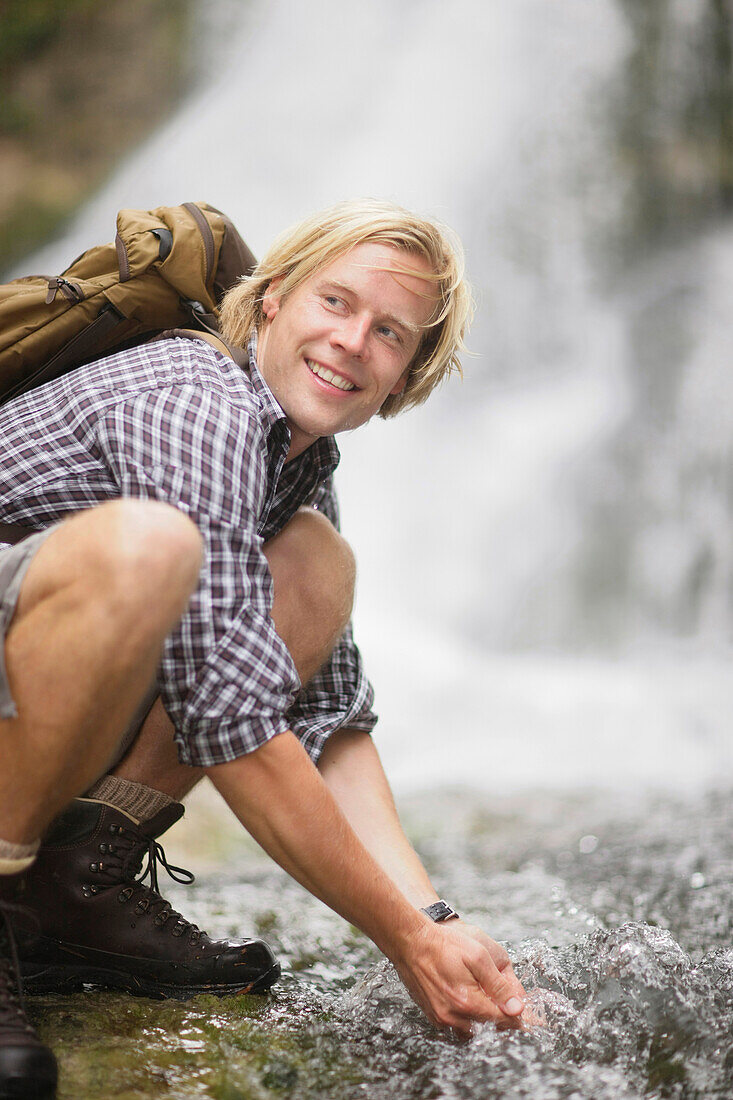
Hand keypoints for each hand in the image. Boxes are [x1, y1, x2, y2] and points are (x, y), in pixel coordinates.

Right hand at [391, 916, 528, 1035]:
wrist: (410, 941)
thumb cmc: (444, 945)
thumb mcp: (478, 957)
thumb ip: (498, 985)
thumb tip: (516, 1008)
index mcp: (467, 1003)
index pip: (503, 1021)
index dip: (518, 1016)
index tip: (530, 1016)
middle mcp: (453, 1017)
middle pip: (489, 1028)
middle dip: (503, 1018)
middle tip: (511, 1005)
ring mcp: (441, 1019)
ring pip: (474, 1030)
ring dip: (486, 1019)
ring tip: (492, 1001)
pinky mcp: (434, 1016)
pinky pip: (458, 1026)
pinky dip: (470, 1018)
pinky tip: (472, 1000)